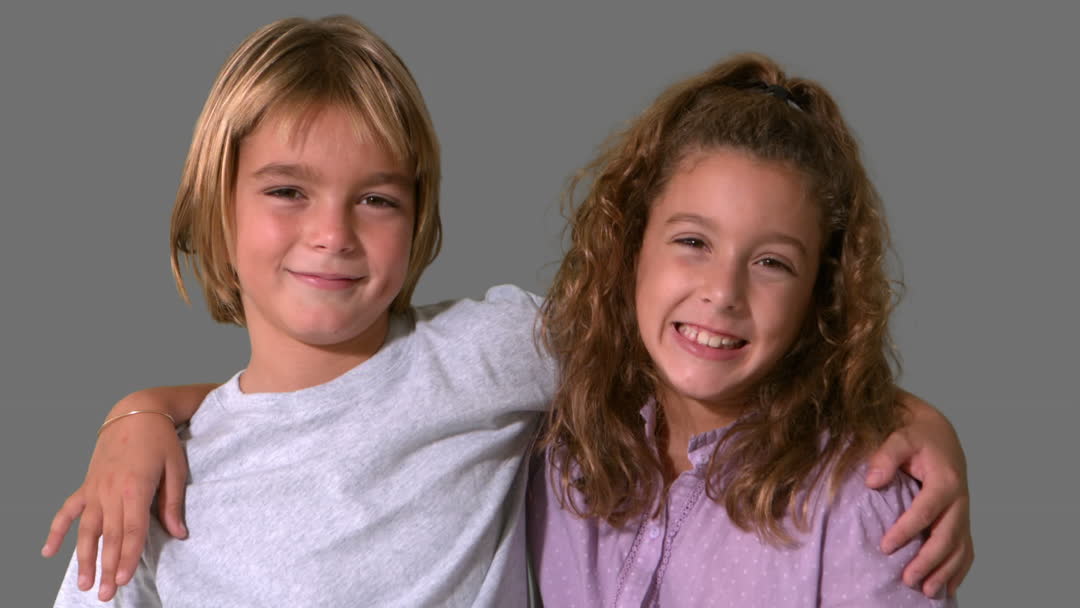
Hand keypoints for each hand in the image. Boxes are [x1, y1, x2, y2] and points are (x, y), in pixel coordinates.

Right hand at [41, 411, 188, 601]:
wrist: (136, 412)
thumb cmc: (160, 440)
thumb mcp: (175, 468)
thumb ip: (173, 503)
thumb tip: (179, 534)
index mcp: (135, 487)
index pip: (131, 530)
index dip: (127, 556)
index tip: (122, 579)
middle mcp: (110, 491)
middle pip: (109, 536)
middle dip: (107, 567)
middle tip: (105, 594)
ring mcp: (95, 488)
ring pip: (87, 529)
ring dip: (84, 558)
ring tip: (83, 584)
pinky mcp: (87, 484)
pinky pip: (68, 510)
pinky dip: (56, 531)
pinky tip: (48, 552)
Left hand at [865, 393, 972, 597]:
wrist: (940, 435)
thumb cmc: (916, 437)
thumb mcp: (900, 437)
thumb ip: (886, 456)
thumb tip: (872, 481)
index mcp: (945, 480)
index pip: (926, 510)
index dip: (906, 530)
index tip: (885, 547)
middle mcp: (960, 499)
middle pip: (947, 536)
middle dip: (929, 560)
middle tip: (907, 579)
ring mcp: (963, 512)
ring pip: (960, 548)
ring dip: (946, 572)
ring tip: (927, 592)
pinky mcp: (962, 520)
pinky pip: (966, 549)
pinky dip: (959, 570)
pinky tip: (947, 588)